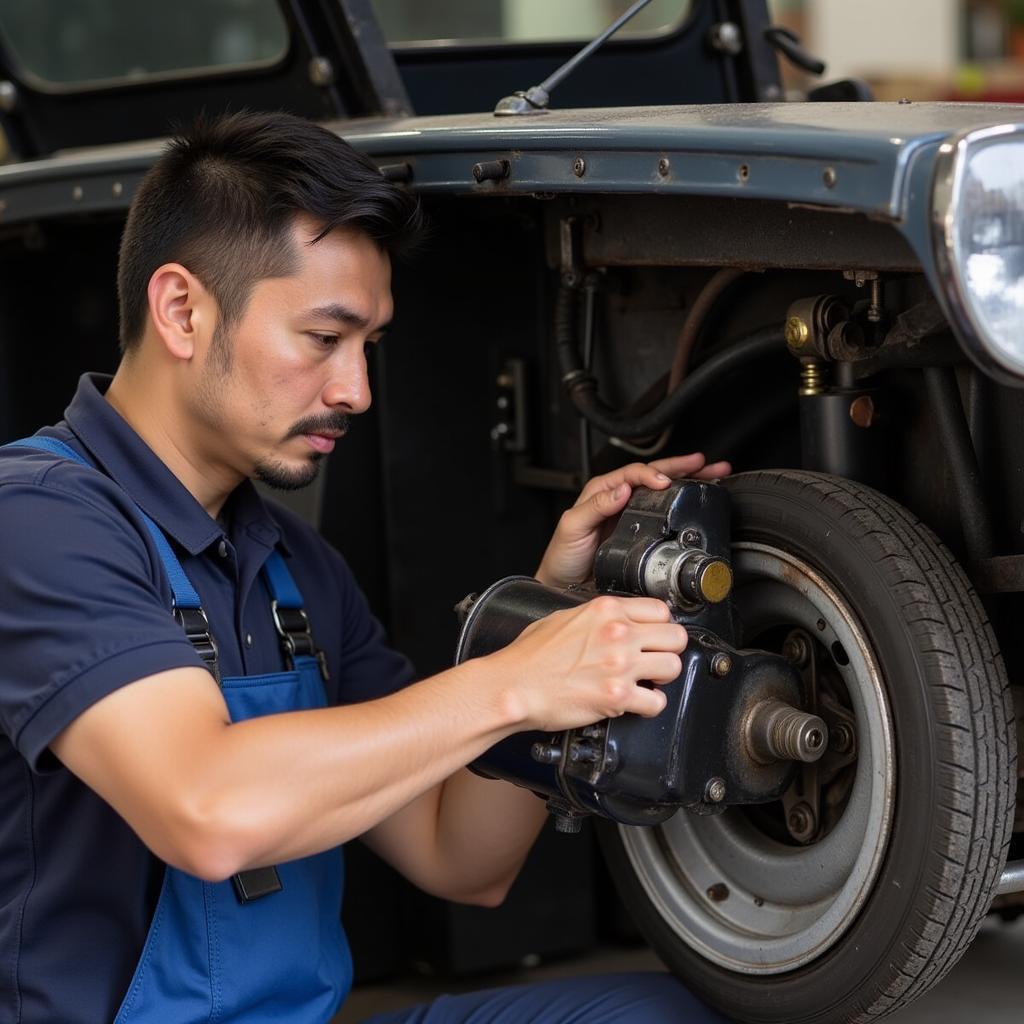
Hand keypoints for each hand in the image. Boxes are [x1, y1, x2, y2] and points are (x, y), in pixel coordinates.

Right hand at [490, 594, 686, 731]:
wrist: (513, 687)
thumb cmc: (529, 657)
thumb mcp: (563, 617)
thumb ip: (597, 616)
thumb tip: (615, 621)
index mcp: (606, 610)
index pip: (661, 610)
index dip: (660, 626)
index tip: (654, 636)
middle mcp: (618, 633)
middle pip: (676, 638)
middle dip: (667, 650)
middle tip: (654, 660)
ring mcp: (620, 665)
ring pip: (673, 668)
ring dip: (662, 678)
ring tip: (645, 682)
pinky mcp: (618, 696)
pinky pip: (657, 703)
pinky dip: (649, 706)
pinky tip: (635, 703)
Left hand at [535, 453, 730, 589]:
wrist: (564, 585)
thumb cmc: (563, 556)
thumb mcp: (574, 526)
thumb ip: (596, 506)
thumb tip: (623, 490)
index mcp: (604, 491)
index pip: (634, 473)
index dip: (652, 474)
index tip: (666, 482)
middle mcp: (620, 499)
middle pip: (655, 475)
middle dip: (682, 467)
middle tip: (705, 463)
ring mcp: (632, 515)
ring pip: (664, 491)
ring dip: (689, 480)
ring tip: (712, 474)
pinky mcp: (641, 533)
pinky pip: (665, 513)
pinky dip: (683, 504)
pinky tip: (697, 502)